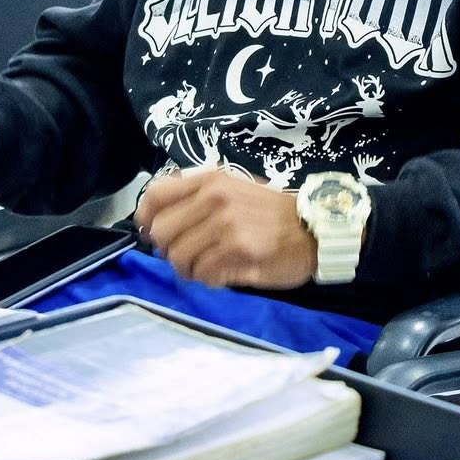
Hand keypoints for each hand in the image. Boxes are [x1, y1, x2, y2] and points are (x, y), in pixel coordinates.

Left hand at [134, 167, 316, 289]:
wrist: (314, 228)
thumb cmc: (271, 212)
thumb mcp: (233, 190)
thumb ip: (197, 198)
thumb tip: (156, 221)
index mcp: (210, 180)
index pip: (156, 195)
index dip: (145, 218)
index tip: (151, 233)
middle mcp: (214, 198)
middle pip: (161, 232)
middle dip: (168, 250)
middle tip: (186, 256)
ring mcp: (226, 225)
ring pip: (178, 257)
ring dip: (188, 269)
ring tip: (207, 267)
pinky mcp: (238, 251)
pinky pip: (202, 274)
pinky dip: (208, 279)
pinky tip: (224, 273)